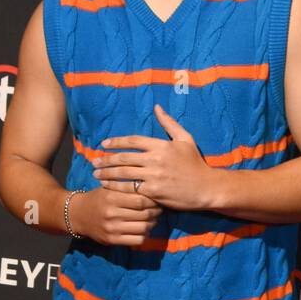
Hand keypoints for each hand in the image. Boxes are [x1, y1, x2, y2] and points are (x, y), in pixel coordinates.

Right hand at [69, 184, 162, 246]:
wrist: (78, 215)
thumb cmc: (98, 198)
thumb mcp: (108, 188)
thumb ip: (126, 187)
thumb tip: (151, 187)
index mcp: (112, 197)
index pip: (141, 199)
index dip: (153, 200)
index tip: (157, 198)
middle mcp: (112, 213)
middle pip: (144, 214)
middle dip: (156, 212)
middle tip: (159, 209)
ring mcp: (112, 228)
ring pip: (143, 227)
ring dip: (152, 224)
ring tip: (152, 219)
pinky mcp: (112, 240)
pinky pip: (137, 240)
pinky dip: (145, 235)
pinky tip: (144, 230)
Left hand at [92, 102, 218, 210]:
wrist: (206, 188)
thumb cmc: (196, 164)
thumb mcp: (185, 139)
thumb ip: (169, 123)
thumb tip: (157, 107)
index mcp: (161, 145)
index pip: (133, 141)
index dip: (116, 142)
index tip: (104, 145)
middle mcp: (155, 159)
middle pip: (124, 157)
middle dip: (106, 160)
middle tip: (94, 162)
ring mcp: (153, 176)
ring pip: (124, 173)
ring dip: (107, 174)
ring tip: (96, 175)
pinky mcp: (153, 192)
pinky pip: (130, 188)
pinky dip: (117, 188)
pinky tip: (108, 188)